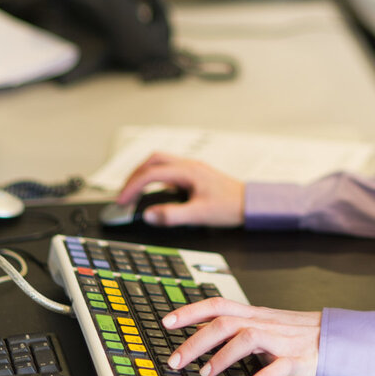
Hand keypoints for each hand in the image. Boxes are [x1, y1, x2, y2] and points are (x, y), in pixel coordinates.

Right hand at [115, 153, 243, 227]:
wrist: (252, 204)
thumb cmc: (231, 206)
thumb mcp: (200, 215)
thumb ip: (172, 216)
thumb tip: (149, 215)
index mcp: (188, 171)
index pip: (151, 174)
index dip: (132, 187)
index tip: (122, 201)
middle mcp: (189, 165)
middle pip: (152, 159)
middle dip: (134, 174)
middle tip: (124, 192)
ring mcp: (192, 168)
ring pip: (160, 161)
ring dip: (144, 173)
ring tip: (134, 190)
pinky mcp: (195, 174)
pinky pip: (169, 169)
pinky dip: (155, 176)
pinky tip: (155, 190)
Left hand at [164, 298, 320, 375]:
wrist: (330, 337)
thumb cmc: (292, 333)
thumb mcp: (260, 324)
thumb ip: (233, 326)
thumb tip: (200, 332)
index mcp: (252, 314)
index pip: (217, 305)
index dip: (191, 311)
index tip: (167, 322)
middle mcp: (262, 323)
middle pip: (225, 323)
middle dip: (196, 340)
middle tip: (176, 360)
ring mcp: (279, 340)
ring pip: (247, 338)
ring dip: (223, 356)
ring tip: (206, 373)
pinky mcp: (295, 359)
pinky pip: (277, 366)